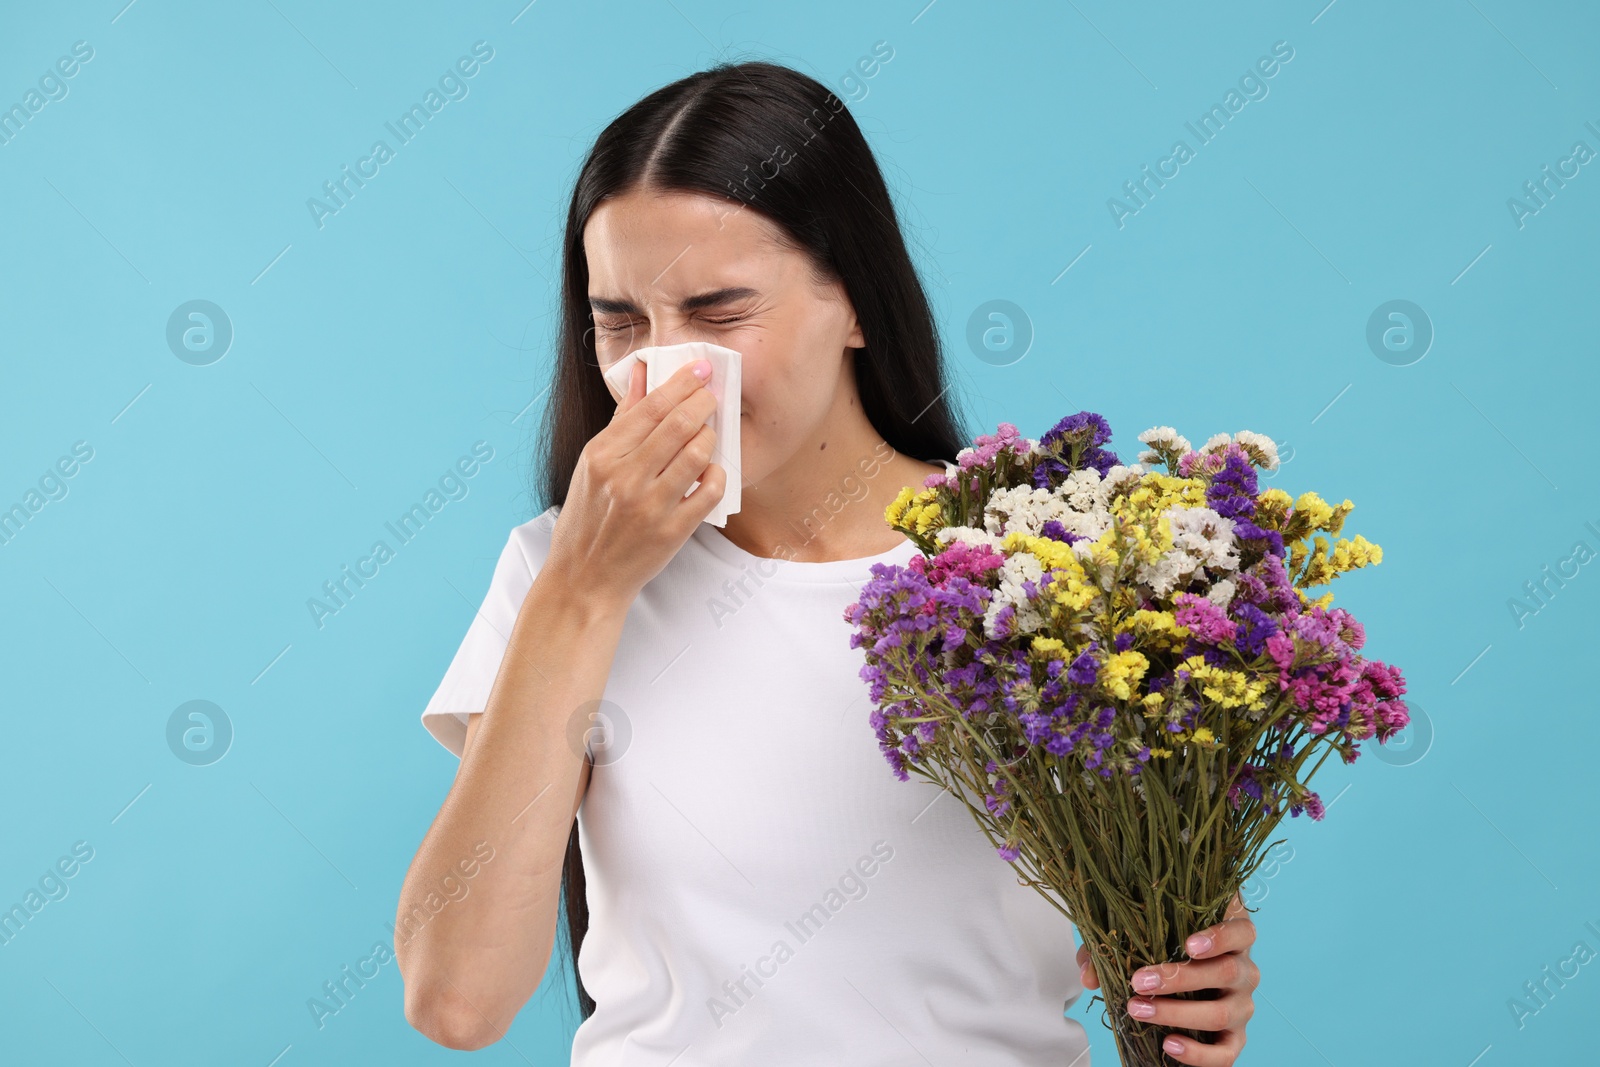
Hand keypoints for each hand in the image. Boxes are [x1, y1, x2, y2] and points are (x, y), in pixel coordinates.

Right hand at [547, 358, 725, 608]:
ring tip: (708, 436)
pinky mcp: (672, 532)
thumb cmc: (589, 517)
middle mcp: (625, 478)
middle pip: (679, 424)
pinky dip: (718, 476)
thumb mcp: (594, 464)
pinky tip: (711, 473)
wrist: (585, 577)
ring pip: (698, 454)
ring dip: (710, 438)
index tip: (701, 368)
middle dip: (704, 402)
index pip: (651, 406)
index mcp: (602, 455)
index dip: (682, 382)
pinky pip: (710, 491)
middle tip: (712, 396)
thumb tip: (641, 372)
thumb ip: (623, 418)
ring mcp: (649, 506)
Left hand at [1074, 891, 1258, 1064]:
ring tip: (1140, 1010)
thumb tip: (1089, 975)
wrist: (1184, 984)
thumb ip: (1115, 948)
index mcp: (1231, 939)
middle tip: (1139, 981)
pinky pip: (1225, 1053)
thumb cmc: (1166, 952)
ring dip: (1177, 1013)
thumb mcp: (1144, 938)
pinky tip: (1169, 1044)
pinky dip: (1198, 1052)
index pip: (1242, 932)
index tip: (1188, 945)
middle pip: (1225, 972)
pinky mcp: (1235, 1038)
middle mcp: (1244, 972)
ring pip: (1221, 1013)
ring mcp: (1242, 1007)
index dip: (1220, 937)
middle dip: (1179, 978)